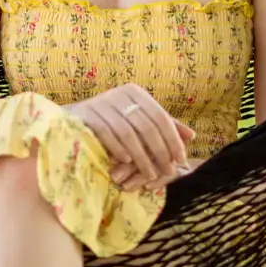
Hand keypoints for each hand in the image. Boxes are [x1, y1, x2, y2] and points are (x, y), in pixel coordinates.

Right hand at [66, 84, 195, 191]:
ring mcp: (102, 103)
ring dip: (141, 157)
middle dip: (159, 151)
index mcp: (136, 93)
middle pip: (147, 126)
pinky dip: (119, 149)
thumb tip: (191, 136)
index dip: (173, 139)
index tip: (180, 159)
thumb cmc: (112, 121)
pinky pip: (108, 134)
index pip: (161, 117)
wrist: (74, 119)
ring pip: (129, 133)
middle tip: (167, 171)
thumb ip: (163, 126)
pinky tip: (127, 162)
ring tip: (149, 174)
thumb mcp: (139, 119)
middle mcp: (120, 94)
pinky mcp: (88, 115)